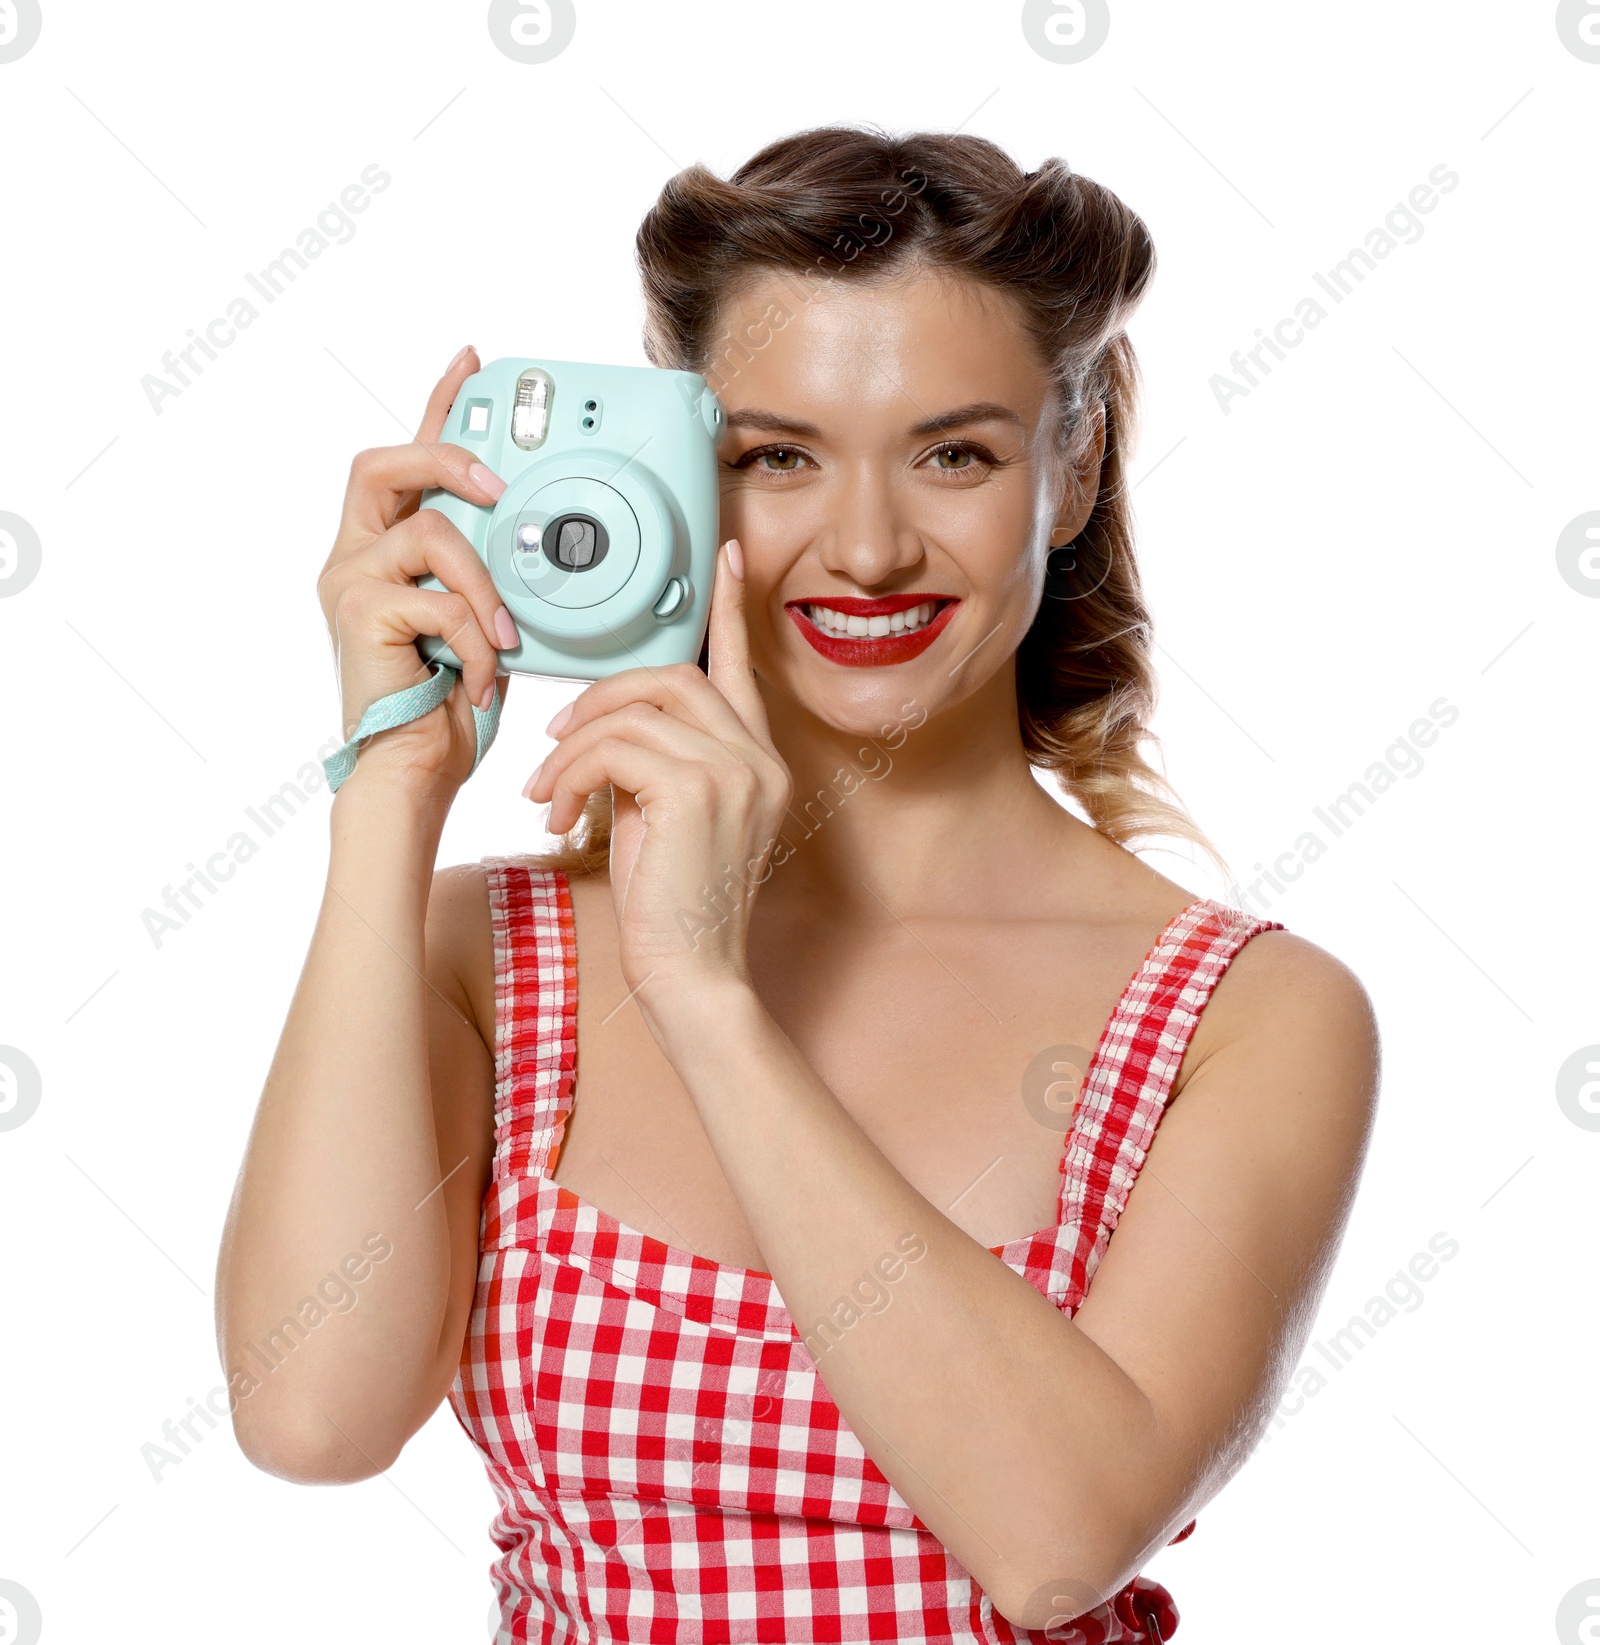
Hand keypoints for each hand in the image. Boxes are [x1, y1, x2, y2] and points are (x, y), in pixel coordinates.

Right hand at [315, 345, 516, 796]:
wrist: (411, 773)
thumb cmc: (445, 708)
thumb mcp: (478, 625)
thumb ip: (486, 577)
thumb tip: (533, 548)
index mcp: (381, 550)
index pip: (405, 460)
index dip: (438, 406)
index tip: (471, 361)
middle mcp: (353, 556)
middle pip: (384, 464)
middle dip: (448, 463)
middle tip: (498, 490)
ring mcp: (349, 582)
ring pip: (433, 537)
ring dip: (486, 589)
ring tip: (502, 641)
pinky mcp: (360, 614)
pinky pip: (440, 600)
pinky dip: (475, 640)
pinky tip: (480, 677)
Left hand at [522, 539, 793, 1001]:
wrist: (692, 976)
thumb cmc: (673, 909)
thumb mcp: (669, 821)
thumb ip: (659, 764)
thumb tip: (605, 729)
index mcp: (761, 761)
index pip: (741, 667)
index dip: (729, 607)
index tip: (723, 555)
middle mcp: (760, 758)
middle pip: (674, 675)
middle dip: (604, 694)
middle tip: (557, 735)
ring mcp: (737, 771)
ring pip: (635, 711)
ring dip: (573, 746)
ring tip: (546, 792)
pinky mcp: (698, 790)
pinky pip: (614, 747)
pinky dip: (569, 773)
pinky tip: (556, 814)